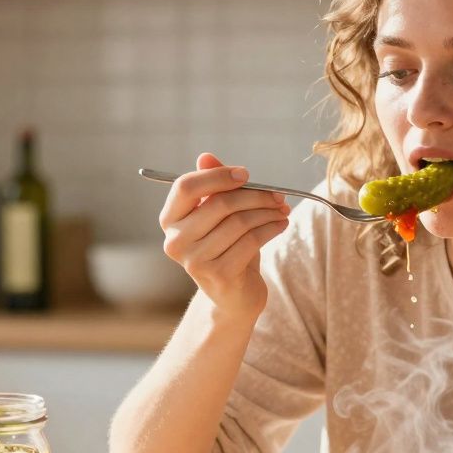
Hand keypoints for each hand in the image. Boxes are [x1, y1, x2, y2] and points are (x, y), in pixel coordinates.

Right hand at [159, 152, 290, 317]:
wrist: (234, 296)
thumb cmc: (226, 248)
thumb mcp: (218, 215)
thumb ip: (212, 186)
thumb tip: (205, 157)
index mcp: (170, 220)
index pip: (186, 187)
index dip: (218, 176)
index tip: (246, 175)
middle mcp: (176, 241)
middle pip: (219, 204)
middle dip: (255, 195)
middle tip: (278, 194)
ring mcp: (195, 261)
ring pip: (239, 222)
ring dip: (268, 212)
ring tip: (282, 210)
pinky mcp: (218, 275)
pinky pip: (251, 240)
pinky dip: (271, 228)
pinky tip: (281, 225)